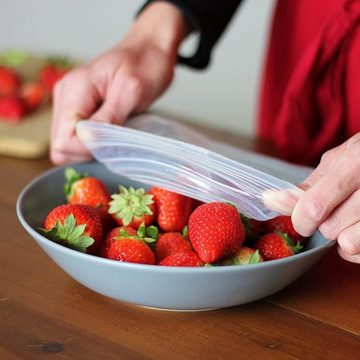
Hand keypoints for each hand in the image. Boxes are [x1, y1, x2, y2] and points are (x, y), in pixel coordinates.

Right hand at [50, 2, 186, 163]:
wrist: (149, 50)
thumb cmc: (145, 64)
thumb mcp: (131, 91)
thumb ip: (108, 118)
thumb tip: (87, 140)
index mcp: (75, 90)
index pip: (63, 141)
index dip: (87, 150)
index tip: (112, 143)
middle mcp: (66, 97)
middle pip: (62, 146)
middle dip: (89, 151)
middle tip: (116, 138)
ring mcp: (70, 103)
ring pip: (69, 145)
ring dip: (93, 147)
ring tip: (116, 132)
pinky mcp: (80, 109)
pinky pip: (79, 138)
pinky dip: (95, 142)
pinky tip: (112, 131)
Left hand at [291, 133, 359, 262]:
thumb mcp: (342, 160)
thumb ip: (309, 184)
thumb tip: (271, 200)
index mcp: (355, 163)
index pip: (313, 207)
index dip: (301, 219)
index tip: (303, 218)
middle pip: (330, 229)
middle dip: (327, 224)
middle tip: (338, 210)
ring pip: (349, 244)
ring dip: (345, 237)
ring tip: (351, 221)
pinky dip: (357, 251)